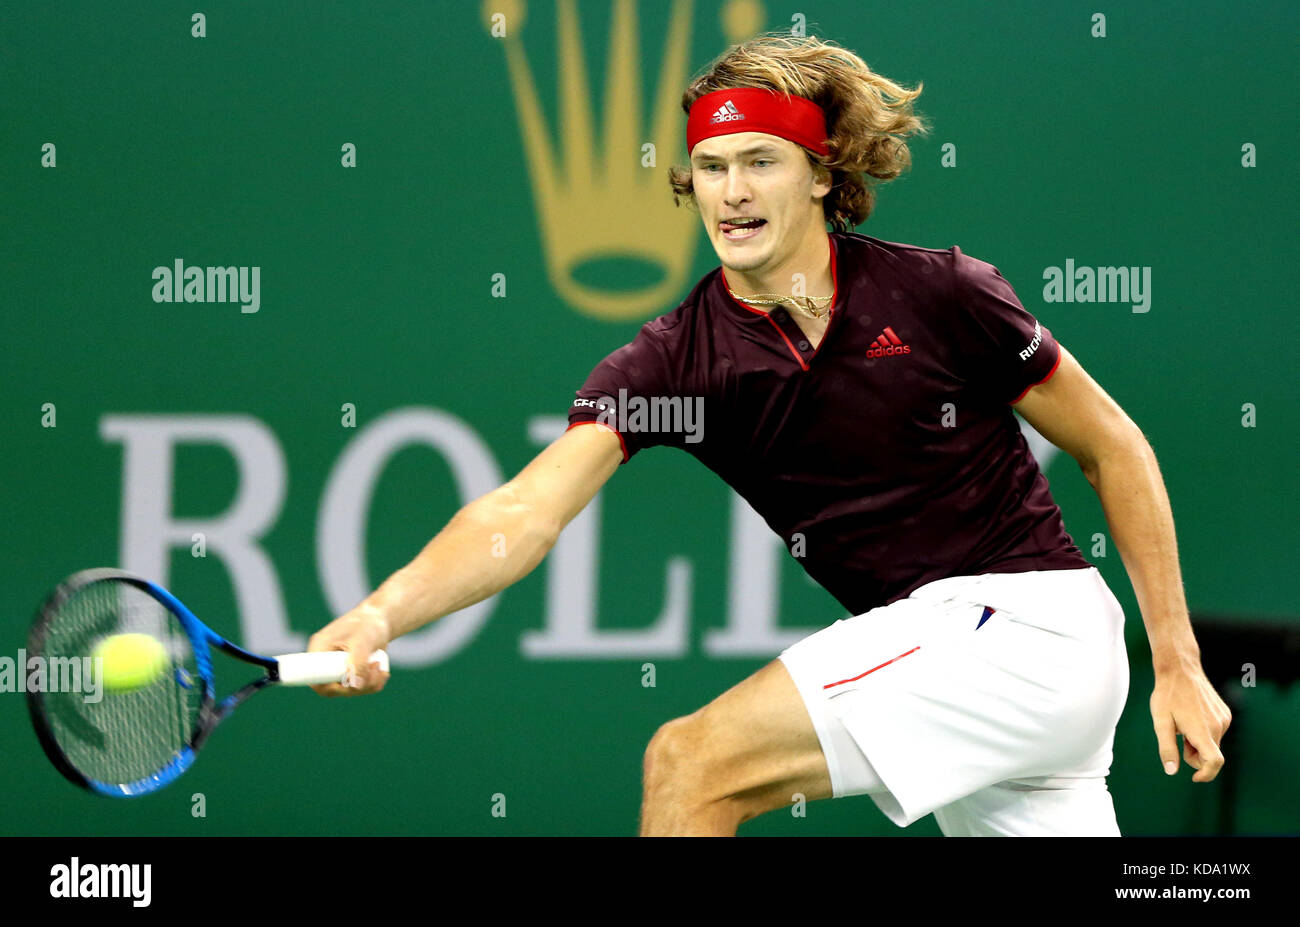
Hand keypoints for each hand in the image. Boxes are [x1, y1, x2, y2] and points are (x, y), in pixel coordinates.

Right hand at [307, 605, 392, 696]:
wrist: (380, 619)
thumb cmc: (368, 623)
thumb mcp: (363, 640)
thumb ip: (359, 662)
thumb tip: (355, 687)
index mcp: (319, 649)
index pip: (313, 678)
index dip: (329, 687)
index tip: (350, 682)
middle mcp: (325, 661)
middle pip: (332, 689)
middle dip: (356, 686)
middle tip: (373, 668)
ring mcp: (338, 668)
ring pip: (348, 690)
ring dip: (368, 685)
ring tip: (379, 666)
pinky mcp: (351, 672)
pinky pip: (359, 688)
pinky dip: (373, 684)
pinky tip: (382, 672)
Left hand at [1150, 661, 1231, 781]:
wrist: (1180, 669)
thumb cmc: (1167, 695)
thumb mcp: (1161, 722)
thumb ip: (1167, 748)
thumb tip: (1171, 771)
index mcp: (1202, 730)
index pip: (1214, 762)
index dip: (1206, 774)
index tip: (1194, 777)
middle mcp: (1218, 726)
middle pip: (1210, 755)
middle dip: (1194, 754)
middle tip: (1179, 737)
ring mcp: (1224, 719)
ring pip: (1213, 744)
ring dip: (1198, 742)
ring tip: (1184, 724)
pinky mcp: (1225, 713)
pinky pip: (1216, 732)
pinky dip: (1204, 732)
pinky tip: (1192, 716)